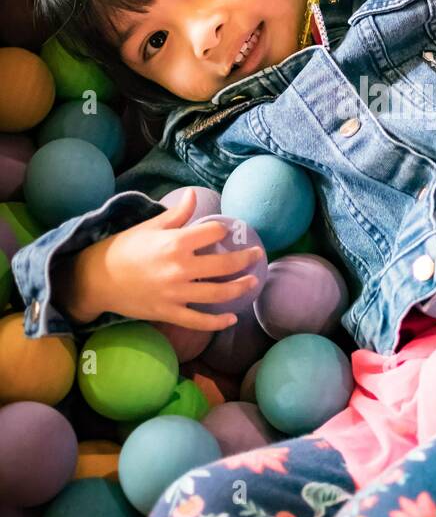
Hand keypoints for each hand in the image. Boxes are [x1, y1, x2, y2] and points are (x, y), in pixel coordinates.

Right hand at [62, 188, 262, 330]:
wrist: (97, 278)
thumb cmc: (123, 248)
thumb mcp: (149, 226)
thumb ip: (177, 214)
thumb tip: (193, 193)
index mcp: (176, 243)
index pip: (213, 233)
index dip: (224, 231)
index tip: (230, 231)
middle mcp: (180, 269)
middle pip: (224, 265)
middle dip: (245, 259)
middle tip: (257, 255)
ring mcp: (176, 293)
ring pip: (218, 294)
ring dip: (240, 289)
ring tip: (253, 282)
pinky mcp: (169, 312)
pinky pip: (199, 321)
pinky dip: (217, 322)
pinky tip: (232, 318)